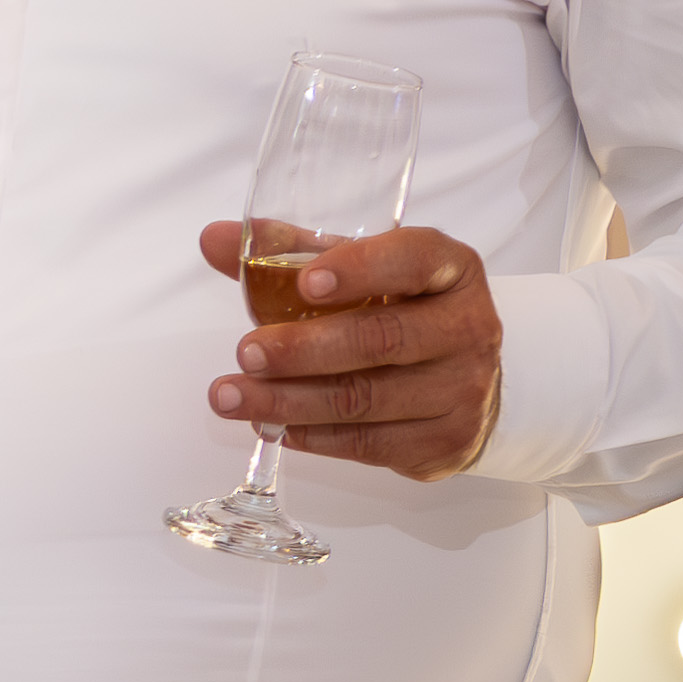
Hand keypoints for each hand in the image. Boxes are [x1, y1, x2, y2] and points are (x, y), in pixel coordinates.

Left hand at [202, 221, 505, 480]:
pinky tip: (271, 424)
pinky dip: (311, 435)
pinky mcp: (445, 440)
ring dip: (289, 400)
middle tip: (246, 351)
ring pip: (366, 398)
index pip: (412, 260)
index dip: (359, 270)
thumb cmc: (399, 312)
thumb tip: (214, 238)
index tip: (306, 283)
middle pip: (381, 339)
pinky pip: (367, 442)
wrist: (461, 380)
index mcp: (450, 270)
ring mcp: (463, 389)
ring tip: (231, 396)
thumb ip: (290, 252)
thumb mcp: (356, 271)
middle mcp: (468, 327)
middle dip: (304, 349)